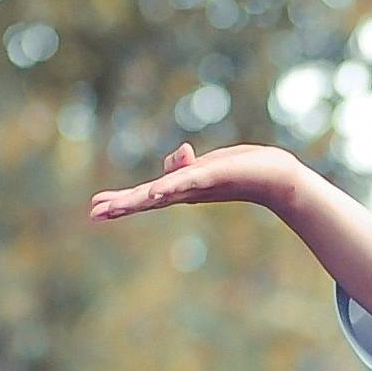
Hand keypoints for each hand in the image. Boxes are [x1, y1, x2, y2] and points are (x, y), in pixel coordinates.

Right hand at [85, 142, 303, 223]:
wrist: (277, 178)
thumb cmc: (243, 172)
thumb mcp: (206, 166)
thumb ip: (186, 164)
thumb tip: (179, 156)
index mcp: (183, 189)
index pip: (146, 195)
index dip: (122, 201)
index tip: (95, 210)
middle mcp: (187, 191)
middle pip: (147, 198)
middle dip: (120, 206)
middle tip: (94, 214)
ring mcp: (198, 185)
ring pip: (161, 192)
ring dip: (136, 200)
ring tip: (113, 207)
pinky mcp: (212, 176)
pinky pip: (186, 182)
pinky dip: (169, 187)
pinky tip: (155, 194)